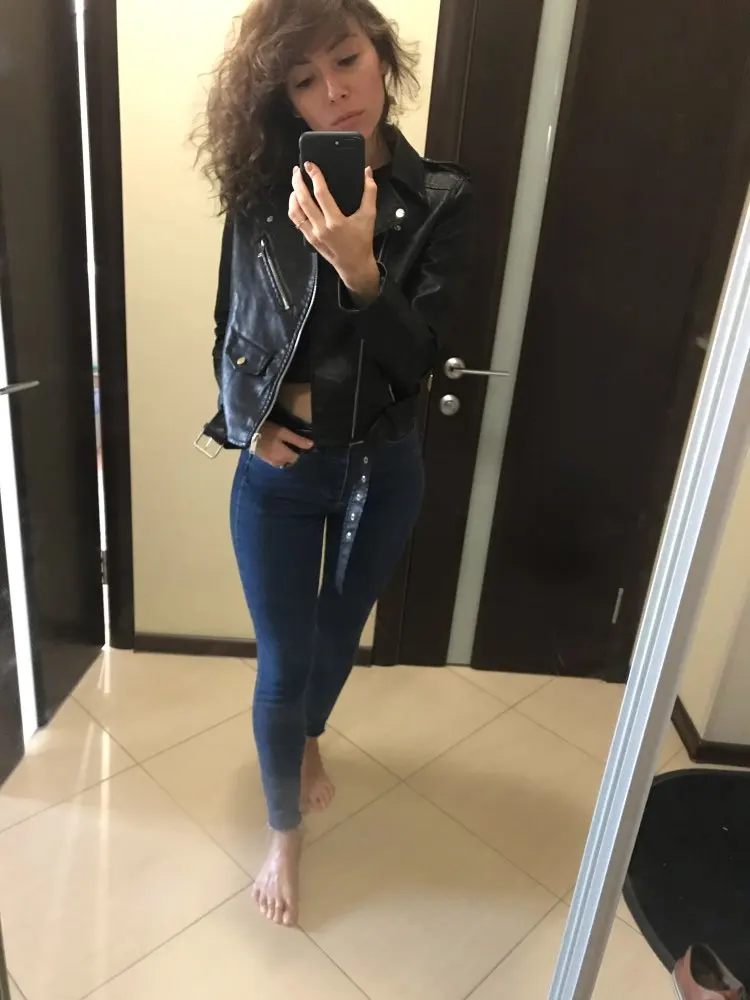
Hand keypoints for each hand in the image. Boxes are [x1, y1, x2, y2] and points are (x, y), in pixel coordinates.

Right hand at [254, 422, 312, 468]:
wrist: (247, 433)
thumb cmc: (267, 431)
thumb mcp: (283, 432)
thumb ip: (297, 440)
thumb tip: (311, 445)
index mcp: (284, 456)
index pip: (297, 459)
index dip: (301, 453)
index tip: (302, 446)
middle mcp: (278, 462)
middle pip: (289, 462)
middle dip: (293, 456)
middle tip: (294, 447)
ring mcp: (269, 461)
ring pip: (281, 462)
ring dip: (285, 457)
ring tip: (286, 448)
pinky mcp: (263, 459)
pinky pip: (274, 461)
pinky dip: (278, 457)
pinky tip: (276, 450)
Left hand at [289, 163, 380, 303]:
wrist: (354, 265)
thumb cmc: (362, 241)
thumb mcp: (369, 216)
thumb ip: (370, 192)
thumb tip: (368, 172)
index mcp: (336, 222)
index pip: (321, 194)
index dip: (315, 176)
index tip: (310, 165)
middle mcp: (321, 228)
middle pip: (303, 200)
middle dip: (298, 182)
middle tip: (297, 170)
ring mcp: (313, 234)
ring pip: (295, 211)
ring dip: (293, 194)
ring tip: (295, 183)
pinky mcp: (309, 238)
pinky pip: (296, 220)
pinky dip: (293, 207)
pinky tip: (296, 199)